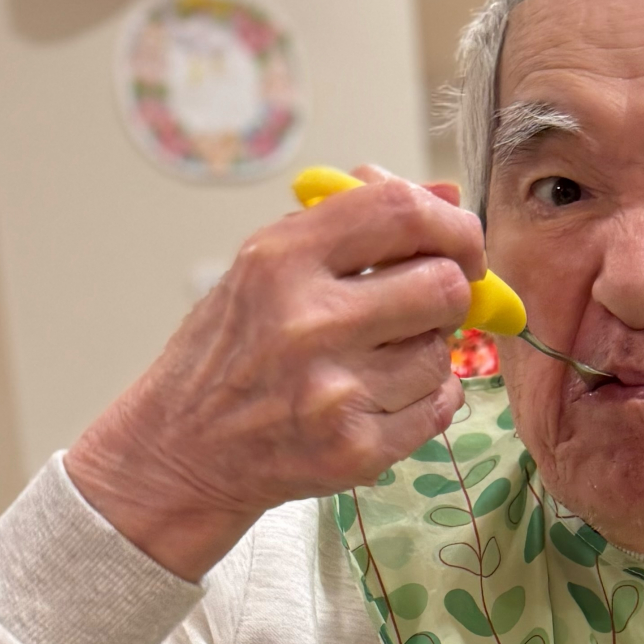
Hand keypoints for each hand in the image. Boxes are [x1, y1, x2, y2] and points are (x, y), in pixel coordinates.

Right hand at [65, 169, 483, 579]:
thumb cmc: (230, 350)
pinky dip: (426, 398)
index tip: (461, 244)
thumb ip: (352, 222)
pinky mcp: (357, 449)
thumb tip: (446, 193)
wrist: (181, 450)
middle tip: (428, 304)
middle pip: (443, 286)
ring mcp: (335, 392)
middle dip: (450, 292)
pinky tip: (381, 397)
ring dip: (427, 351)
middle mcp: (308, 322)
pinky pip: (439, 405)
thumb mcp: (265, 265)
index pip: (401, 212)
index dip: (452, 224)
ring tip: (378, 359)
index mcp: (282, 260)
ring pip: (442, 353)